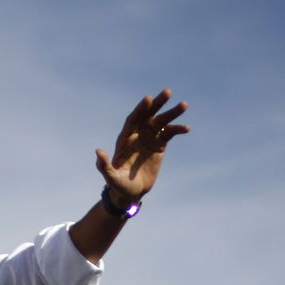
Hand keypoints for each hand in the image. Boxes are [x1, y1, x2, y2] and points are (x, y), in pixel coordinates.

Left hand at [96, 89, 189, 204]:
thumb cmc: (118, 184)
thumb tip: (98, 151)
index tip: (148, 99)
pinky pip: (169, 133)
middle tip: (167, 92)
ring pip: (161, 122)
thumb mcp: (111, 177)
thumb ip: (104, 165)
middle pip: (148, 115)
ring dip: (172, 113)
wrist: (132, 192)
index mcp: (125, 138)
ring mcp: (149, 138)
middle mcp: (137, 134)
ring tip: (184, 105)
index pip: (133, 120)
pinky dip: (177, 129)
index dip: (140, 109)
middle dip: (157, 103)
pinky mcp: (160, 145)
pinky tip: (186, 128)